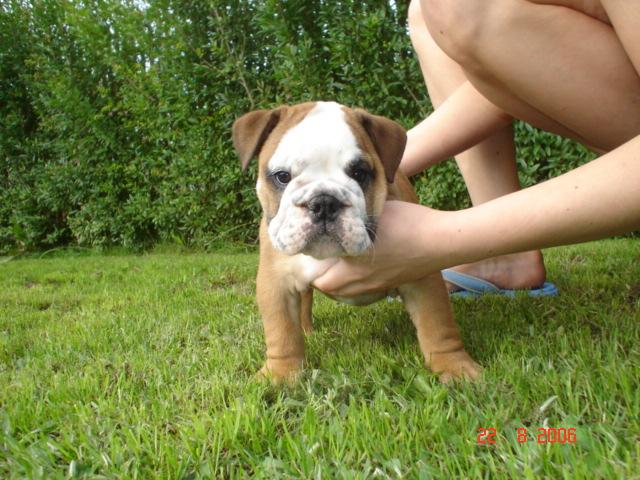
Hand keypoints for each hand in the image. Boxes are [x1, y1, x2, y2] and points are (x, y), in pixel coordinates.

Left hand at [313, 201, 448, 296]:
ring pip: (346, 291)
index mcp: (351, 270)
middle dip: (321, 274)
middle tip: (321, 254)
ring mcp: (377, 286)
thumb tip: (332, 212)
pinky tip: (361, 262)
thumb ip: (350, 218)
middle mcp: (361, 284)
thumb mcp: (371, 217)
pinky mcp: (390, 285)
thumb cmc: (406, 225)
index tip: (312, 247)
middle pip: (329, 288)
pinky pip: (363, 289)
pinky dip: (355, 280)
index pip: (316, 279)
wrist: (441, 241)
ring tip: (338, 258)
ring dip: (337, 279)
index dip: (310, 265)